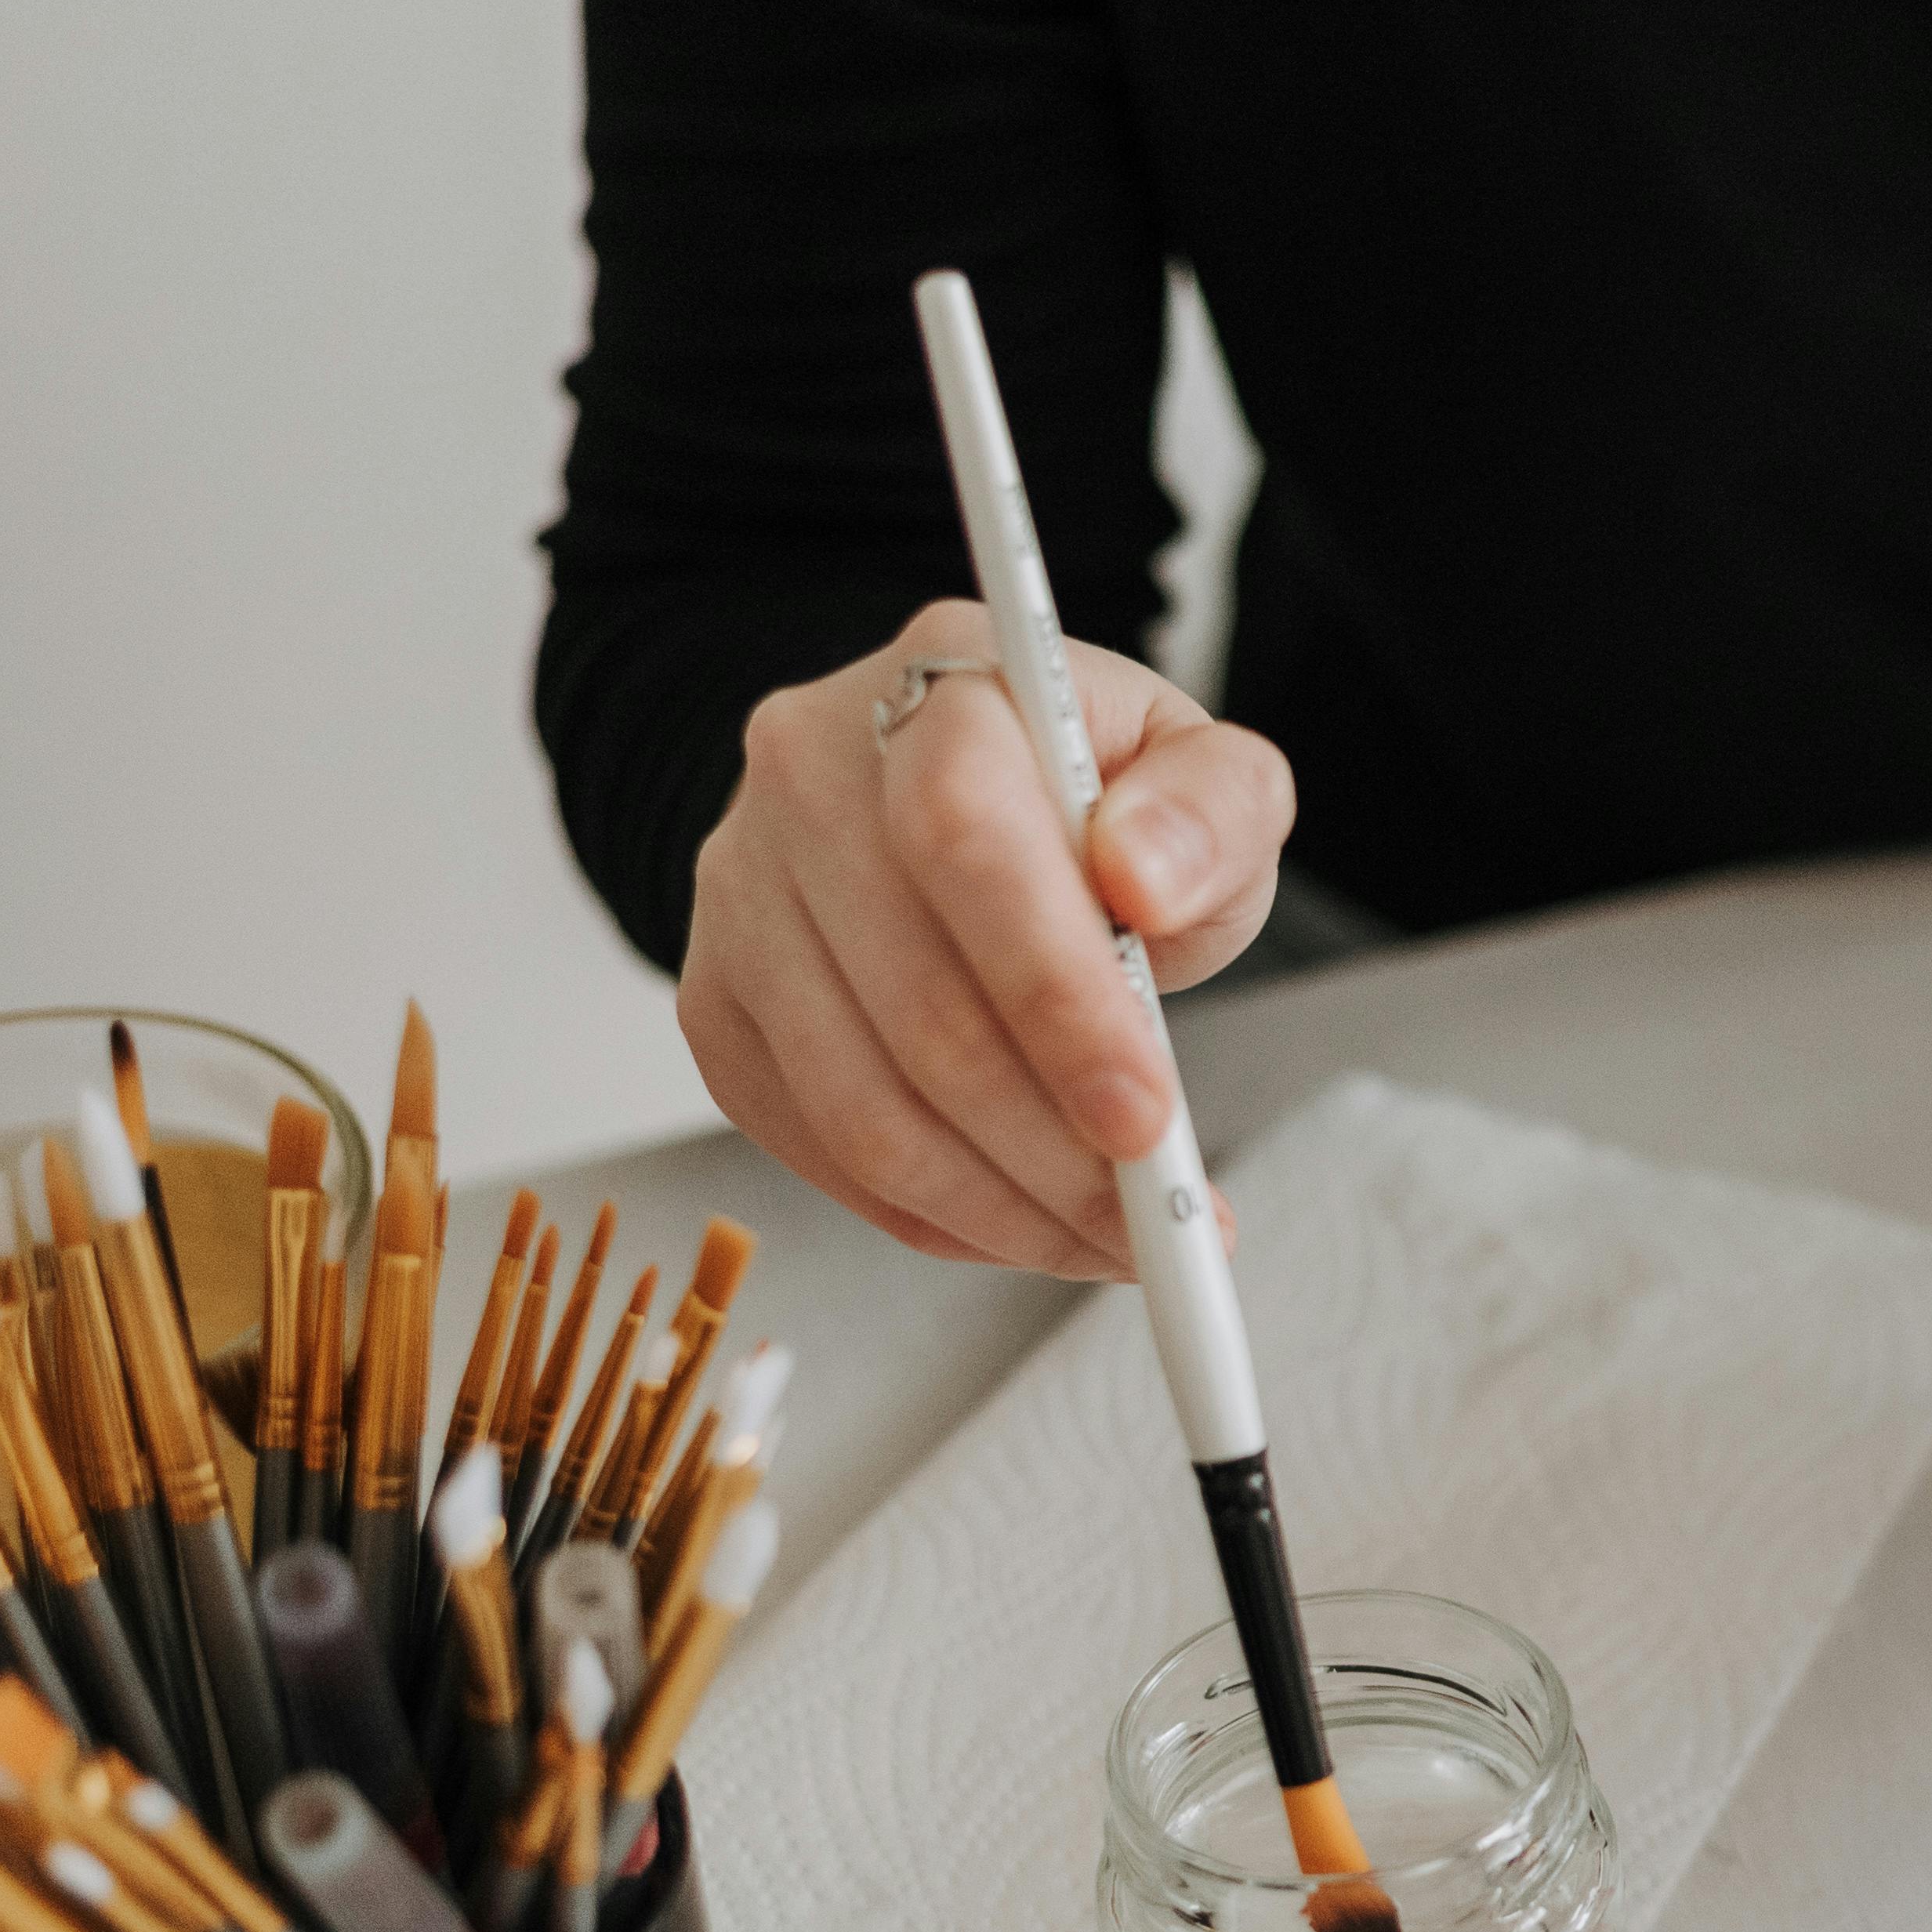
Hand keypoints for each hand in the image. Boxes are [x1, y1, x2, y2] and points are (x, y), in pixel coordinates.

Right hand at [676, 603, 1293, 1276]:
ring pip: (863, 1109)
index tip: (1147, 1116)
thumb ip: (1213, 811)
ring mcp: (741, 894)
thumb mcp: (1207, 778)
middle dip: (1059, 1151)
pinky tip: (1026, 1220)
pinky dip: (937, 1216)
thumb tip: (1145, 877)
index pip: (965, 845)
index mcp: (941, 694)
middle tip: (1162, 1214)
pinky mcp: (718, 1003)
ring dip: (1006, 1209)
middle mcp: (809, 779)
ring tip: (1112, 1237)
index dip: (1059, 1002)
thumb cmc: (1104, 804)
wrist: (977, 807)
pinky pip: (819, 1149)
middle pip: (919, 1011)